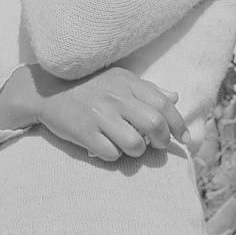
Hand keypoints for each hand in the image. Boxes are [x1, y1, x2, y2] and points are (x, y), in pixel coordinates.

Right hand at [36, 66, 188, 161]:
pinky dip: (114, 155)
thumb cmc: (90, 85)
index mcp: (127, 83)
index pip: (163, 104)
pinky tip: (107, 146)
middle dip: (161, 141)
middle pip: (154, 125)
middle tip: (157, 145)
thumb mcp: (118, 79)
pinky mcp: (84, 132)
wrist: (50, 91)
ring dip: (137, 151)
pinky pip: (111, 154)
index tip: (185, 139)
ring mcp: (99, 115)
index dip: (178, 124)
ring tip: (129, 146)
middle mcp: (115, 98)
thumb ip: (147, 89)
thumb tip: (175, 97)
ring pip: (135, 144)